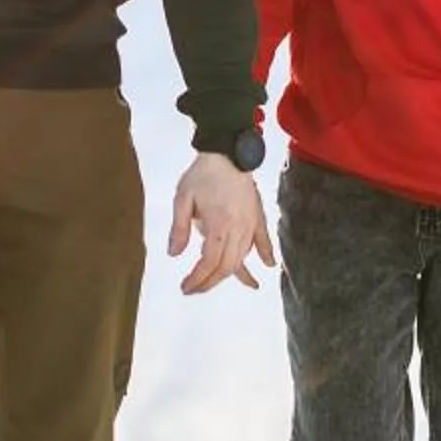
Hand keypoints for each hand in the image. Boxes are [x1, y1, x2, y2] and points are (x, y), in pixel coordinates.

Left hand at [166, 153, 275, 294]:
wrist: (227, 152)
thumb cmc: (202, 174)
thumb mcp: (183, 198)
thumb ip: (179, 228)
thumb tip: (173, 254)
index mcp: (219, 225)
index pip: (210, 262)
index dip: (198, 279)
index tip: (186, 287)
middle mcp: (238, 228)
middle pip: (227, 266)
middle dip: (210, 282)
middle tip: (194, 289)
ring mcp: (251, 223)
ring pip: (242, 257)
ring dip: (231, 274)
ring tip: (216, 282)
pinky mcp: (258, 216)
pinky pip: (263, 239)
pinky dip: (265, 253)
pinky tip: (267, 265)